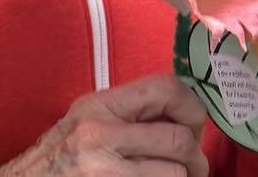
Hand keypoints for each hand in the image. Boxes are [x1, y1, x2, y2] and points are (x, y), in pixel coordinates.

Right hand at [0, 75, 208, 176]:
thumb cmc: (62, 154)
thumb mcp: (88, 119)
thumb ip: (129, 112)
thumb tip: (184, 110)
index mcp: (101, 107)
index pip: (165, 89)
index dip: (192, 106)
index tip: (194, 122)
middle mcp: (102, 135)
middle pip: (179, 138)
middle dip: (195, 155)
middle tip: (193, 163)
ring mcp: (106, 172)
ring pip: (177, 173)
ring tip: (174, 176)